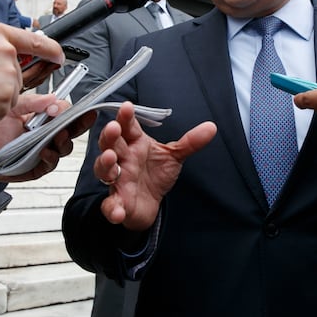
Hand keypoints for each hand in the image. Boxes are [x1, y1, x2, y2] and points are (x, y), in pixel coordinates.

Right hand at [0, 22, 64, 125]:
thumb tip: (14, 55)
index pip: (38, 41)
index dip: (53, 52)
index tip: (59, 58)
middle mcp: (7, 51)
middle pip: (20, 76)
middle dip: (1, 86)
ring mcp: (8, 75)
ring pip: (11, 95)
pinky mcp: (5, 99)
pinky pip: (2, 112)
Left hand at [0, 93, 96, 182]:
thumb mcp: (11, 109)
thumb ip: (31, 102)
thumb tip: (52, 98)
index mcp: (44, 118)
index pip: (65, 112)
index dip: (67, 109)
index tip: (60, 107)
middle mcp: (49, 134)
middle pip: (73, 128)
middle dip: (82, 122)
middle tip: (85, 117)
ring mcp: (47, 150)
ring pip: (66, 146)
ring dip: (64, 140)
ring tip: (58, 135)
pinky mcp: (41, 166)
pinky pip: (52, 162)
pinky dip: (50, 156)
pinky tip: (43, 151)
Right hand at [95, 102, 216, 231]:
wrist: (151, 204)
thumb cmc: (156, 174)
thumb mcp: (174, 156)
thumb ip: (190, 142)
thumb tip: (212, 127)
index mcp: (135, 143)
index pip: (128, 127)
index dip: (125, 117)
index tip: (127, 106)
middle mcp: (123, 159)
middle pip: (110, 144)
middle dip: (110, 136)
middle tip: (113, 128)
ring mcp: (117, 181)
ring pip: (104, 170)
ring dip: (105, 164)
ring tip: (111, 159)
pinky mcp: (117, 203)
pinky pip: (111, 204)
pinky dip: (112, 207)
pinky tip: (117, 210)